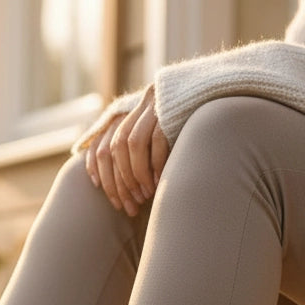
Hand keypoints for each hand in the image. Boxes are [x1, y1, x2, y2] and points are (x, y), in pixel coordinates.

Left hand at [85, 86, 169, 215]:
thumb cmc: (180, 130)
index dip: (99, 172)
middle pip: (116, 147)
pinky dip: (156, 163)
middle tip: (130, 205)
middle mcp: (137, 106)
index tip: (109, 197)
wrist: (205, 99)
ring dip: (137, 174)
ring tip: (145, 195)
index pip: (102, 146)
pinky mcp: (171, 109)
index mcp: (127, 113)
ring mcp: (154, 105)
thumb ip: (136, 153)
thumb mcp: (153, 138)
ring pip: (134, 143)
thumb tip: (119, 185)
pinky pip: (158, 140)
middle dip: (120, 181)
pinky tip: (158, 182)